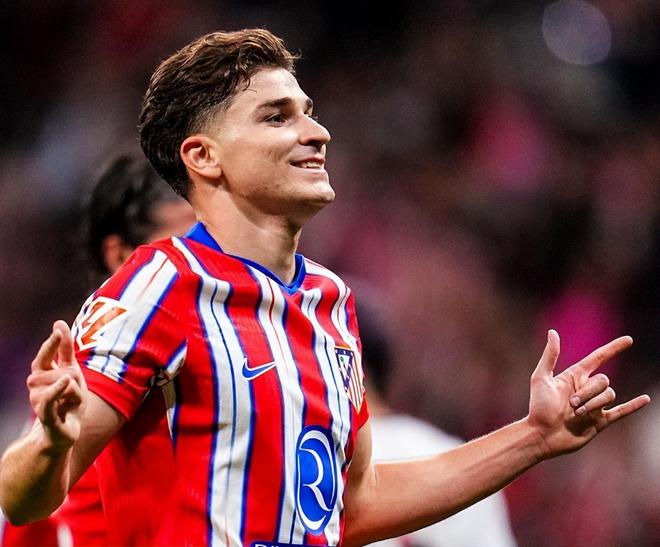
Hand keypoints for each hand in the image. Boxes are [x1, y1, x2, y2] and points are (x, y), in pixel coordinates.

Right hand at [27, 321, 87, 450]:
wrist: (65, 432)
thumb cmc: (68, 400)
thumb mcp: (71, 371)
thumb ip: (65, 349)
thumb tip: (58, 322)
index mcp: (42, 373)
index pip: (45, 355)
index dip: (52, 343)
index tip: (58, 329)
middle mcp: (35, 385)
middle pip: (62, 370)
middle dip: (74, 377)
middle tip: (75, 390)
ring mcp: (38, 399)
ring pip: (65, 382)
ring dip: (76, 391)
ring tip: (72, 403)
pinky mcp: (45, 414)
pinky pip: (50, 398)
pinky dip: (57, 389)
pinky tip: (65, 380)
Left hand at [527, 330, 649, 458]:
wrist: (542, 435)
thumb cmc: (538, 407)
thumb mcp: (541, 378)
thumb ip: (550, 356)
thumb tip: (552, 332)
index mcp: (575, 376)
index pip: (599, 358)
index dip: (613, 348)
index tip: (628, 340)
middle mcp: (586, 389)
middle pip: (603, 381)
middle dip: (588, 392)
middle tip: (571, 404)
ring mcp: (595, 405)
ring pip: (609, 396)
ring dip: (594, 404)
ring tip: (577, 413)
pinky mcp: (600, 421)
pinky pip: (621, 411)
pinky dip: (634, 406)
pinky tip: (645, 399)